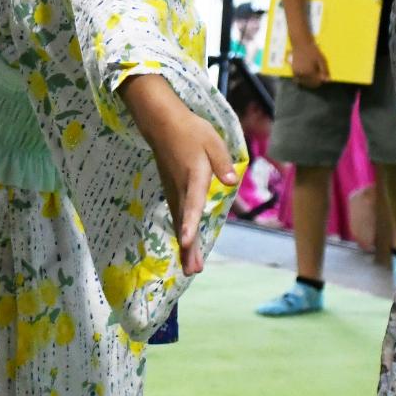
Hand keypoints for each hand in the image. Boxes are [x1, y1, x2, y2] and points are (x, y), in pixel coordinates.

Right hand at [121, 75, 239, 272]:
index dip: (191, 223)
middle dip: (188, 248)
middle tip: (193, 271)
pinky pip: (178, 218)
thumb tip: (232, 182)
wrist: (162, 124)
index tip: (188, 242)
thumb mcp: (213, 141)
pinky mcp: (172, 192)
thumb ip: (222, 162)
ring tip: (191, 269)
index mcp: (193, 176)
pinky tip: (187, 249)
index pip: (192, 203)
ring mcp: (173, 192)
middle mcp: (180, 189)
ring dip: (185, 247)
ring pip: (179, 223)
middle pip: (184, 222)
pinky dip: (182, 234)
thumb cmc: (191, 131)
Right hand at [290, 35, 329, 88]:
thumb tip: (327, 80)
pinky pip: (298, 79)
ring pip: (304, 82)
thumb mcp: (322, 60)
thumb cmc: (313, 50)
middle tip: (318, 73)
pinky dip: (302, 78)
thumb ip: (325, 71)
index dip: (320, 81)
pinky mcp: (293, 71)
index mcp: (309, 72)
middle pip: (309, 84)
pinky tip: (306, 73)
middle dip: (314, 81)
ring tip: (312, 72)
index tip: (322, 75)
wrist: (301, 43)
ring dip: (308, 80)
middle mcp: (301, 74)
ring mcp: (296, 73)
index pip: (316, 83)